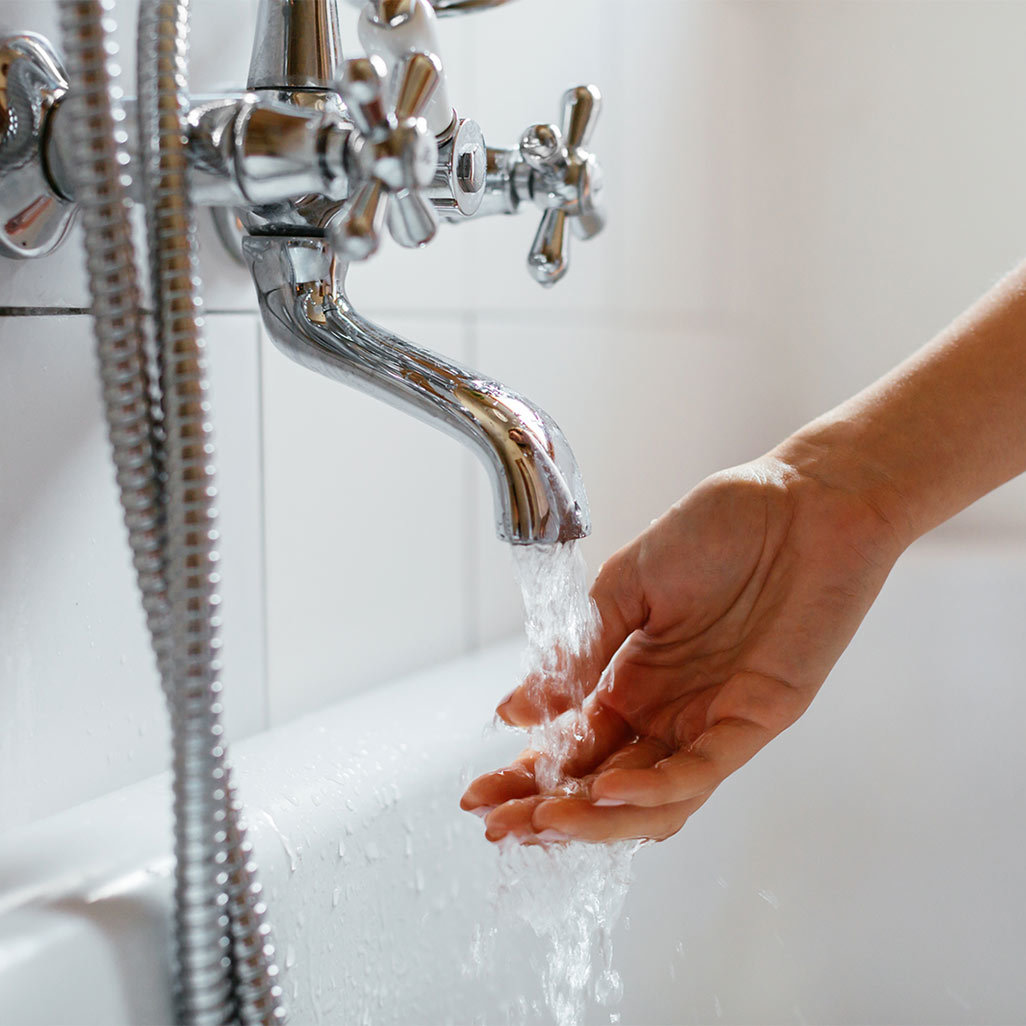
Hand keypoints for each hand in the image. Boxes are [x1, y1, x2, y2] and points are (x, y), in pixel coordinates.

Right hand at [461, 452, 906, 843]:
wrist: (802, 500)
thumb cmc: (719, 527)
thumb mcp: (627, 584)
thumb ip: (578, 651)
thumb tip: (515, 711)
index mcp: (631, 678)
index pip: (572, 745)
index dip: (526, 773)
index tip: (477, 794)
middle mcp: (667, 711)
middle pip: (602, 783)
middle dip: (547, 810)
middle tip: (496, 825)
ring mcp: (710, 719)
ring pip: (652, 798)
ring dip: (599, 818)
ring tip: (544, 819)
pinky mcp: (756, 719)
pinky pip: (703, 769)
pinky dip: (657, 787)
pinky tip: (609, 788)